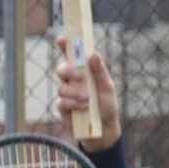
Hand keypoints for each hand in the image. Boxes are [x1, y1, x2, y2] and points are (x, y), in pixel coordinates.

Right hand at [55, 37, 119, 151]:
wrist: (103, 128)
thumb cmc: (106, 105)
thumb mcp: (107, 87)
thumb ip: (99, 71)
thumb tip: (93, 54)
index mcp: (84, 71)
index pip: (72, 55)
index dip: (65, 45)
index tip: (62, 39)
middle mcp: (72, 80)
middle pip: (61, 68)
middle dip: (68, 70)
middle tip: (79, 76)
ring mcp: (66, 93)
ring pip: (62, 86)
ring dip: (74, 92)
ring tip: (87, 99)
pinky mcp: (62, 107)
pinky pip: (61, 101)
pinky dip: (73, 103)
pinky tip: (83, 107)